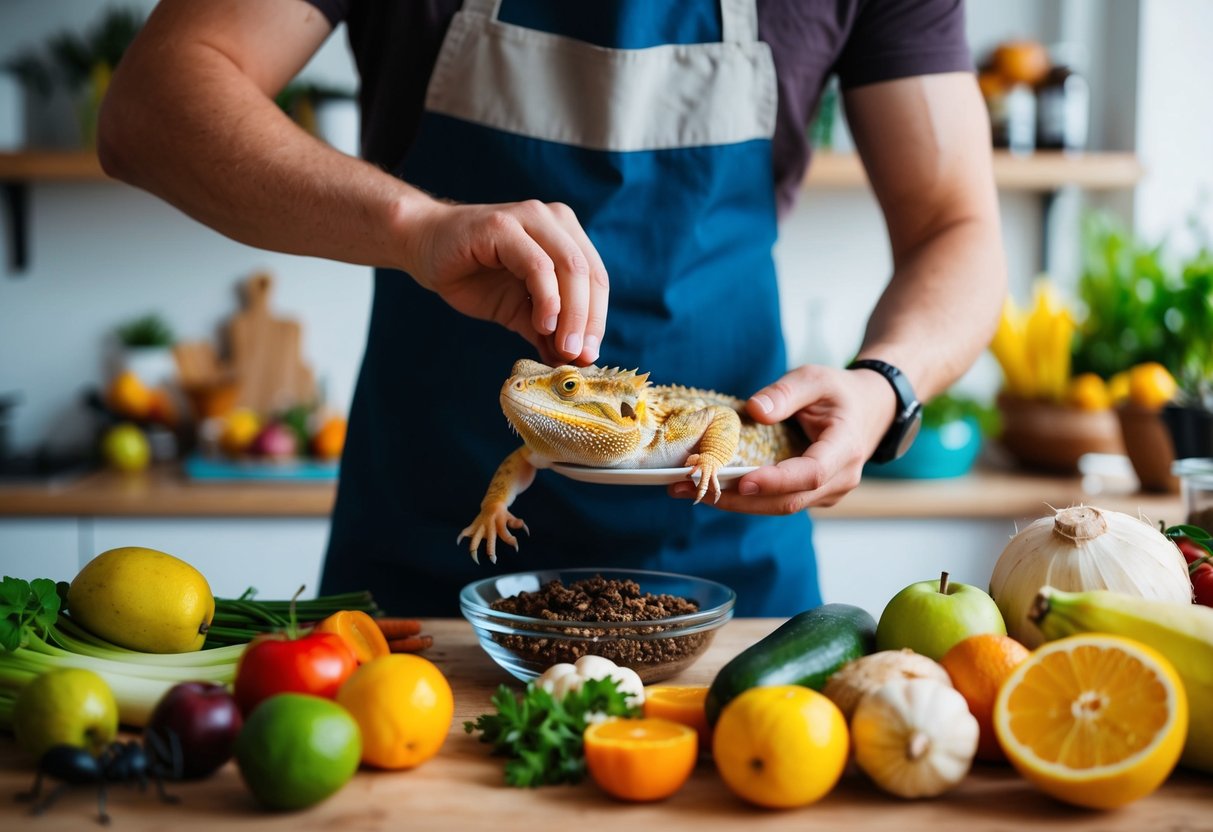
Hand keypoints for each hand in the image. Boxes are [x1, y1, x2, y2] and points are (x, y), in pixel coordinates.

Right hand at [402, 197, 607, 365]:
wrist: (425, 249)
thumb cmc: (474, 276)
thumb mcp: (518, 311)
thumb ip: (547, 331)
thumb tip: (575, 362)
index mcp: (565, 235)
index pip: (596, 279)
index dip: (598, 319)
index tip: (589, 356)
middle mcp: (553, 220)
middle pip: (588, 273)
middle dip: (588, 321)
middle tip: (579, 356)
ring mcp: (529, 218)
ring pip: (569, 267)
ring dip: (572, 313)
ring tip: (565, 347)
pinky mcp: (503, 225)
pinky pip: (537, 264)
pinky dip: (547, 297)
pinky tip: (543, 323)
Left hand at [669, 364, 896, 512]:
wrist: (871, 409)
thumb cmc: (840, 392)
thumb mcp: (815, 378)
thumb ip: (786, 392)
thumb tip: (753, 410)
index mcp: (844, 449)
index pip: (809, 474)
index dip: (775, 481)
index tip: (740, 480)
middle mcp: (839, 479)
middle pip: (787, 501)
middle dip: (736, 498)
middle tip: (688, 486)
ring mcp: (826, 493)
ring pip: (778, 507)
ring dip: (733, 502)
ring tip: (686, 488)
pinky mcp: (811, 496)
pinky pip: (777, 502)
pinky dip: (744, 497)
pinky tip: (711, 486)